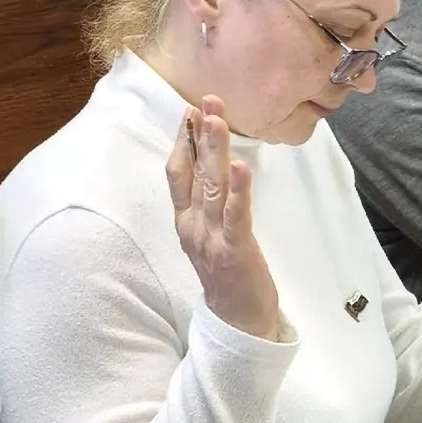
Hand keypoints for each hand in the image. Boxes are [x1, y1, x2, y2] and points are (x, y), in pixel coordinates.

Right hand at [165, 96, 282, 339]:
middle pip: (194, 173)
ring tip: (217, 120)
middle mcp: (193, 225)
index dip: (184, 141)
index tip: (191, 111)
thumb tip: (213, 168)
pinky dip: (240, 191)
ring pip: (213, 188)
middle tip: (205, 101)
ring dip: (215, 152)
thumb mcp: (211, 233)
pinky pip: (236, 216)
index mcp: (186, 220)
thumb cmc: (228, 273)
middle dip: (199, 135)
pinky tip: (242, 167)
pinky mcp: (234, 250)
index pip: (179, 173)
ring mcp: (212, 237)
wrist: (238, 321)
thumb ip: (208, 203)